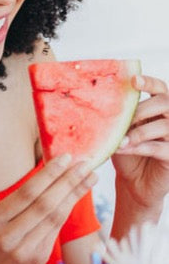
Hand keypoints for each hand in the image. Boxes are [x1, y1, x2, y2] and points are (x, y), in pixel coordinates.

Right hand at [0, 156, 96, 263]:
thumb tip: (51, 173)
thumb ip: (18, 202)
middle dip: (68, 181)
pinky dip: (69, 210)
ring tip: (90, 176)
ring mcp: (23, 249)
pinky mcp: (37, 259)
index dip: (49, 174)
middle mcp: (7, 235)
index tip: (66, 157)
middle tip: (86, 163)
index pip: (27, 192)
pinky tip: (77, 196)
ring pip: (55, 217)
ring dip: (75, 194)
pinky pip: (56, 230)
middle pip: (45, 203)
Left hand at [112, 74, 168, 219]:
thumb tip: (100, 101)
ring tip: (119, 140)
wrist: (134, 183)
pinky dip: (138, 147)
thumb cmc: (127, 154)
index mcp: (158, 109)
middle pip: (165, 103)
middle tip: (124, 120)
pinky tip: (122, 149)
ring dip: (138, 132)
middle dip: (142, 109)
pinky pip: (158, 147)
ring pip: (163, 125)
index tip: (133, 80)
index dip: (149, 82)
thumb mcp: (121, 132)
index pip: (160, 88)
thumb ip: (118, 118)